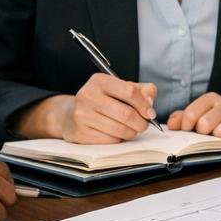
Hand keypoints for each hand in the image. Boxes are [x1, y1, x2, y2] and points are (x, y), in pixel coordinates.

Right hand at [15, 73, 157, 143]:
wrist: (69, 114)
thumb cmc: (101, 100)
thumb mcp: (120, 88)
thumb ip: (141, 90)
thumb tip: (150, 102)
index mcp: (100, 81)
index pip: (130, 92)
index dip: (144, 105)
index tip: (150, 113)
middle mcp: (88, 95)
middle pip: (126, 114)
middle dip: (141, 123)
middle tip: (144, 125)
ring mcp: (82, 115)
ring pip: (119, 129)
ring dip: (131, 132)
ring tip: (131, 129)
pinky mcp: (80, 132)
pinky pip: (110, 140)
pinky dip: (119, 139)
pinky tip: (116, 133)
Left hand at [167, 94, 220, 143]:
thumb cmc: (219, 120)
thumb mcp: (200, 115)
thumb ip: (183, 118)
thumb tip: (171, 125)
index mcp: (211, 99)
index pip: (191, 113)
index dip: (186, 127)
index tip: (188, 132)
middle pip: (204, 124)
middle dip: (202, 135)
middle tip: (205, 137)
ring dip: (217, 140)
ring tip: (218, 139)